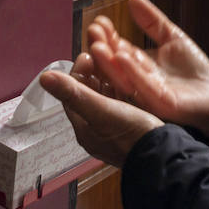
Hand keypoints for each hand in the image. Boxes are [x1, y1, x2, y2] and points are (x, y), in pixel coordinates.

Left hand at [38, 66, 162, 167]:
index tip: (88, 55)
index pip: (72, 94)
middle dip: (93, 73)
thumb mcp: (100, 110)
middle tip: (101, 53)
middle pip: (89, 94)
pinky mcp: (133, 125)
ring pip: (107, 96)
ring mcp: (115, 128)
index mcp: (84, 128)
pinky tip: (130, 77)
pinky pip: (123, 102)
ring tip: (115, 60)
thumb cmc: (132, 135)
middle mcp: (97, 129)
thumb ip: (73, 93)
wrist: (164, 154)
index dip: (78, 72)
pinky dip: (123, 87)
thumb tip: (44, 78)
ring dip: (108, 77)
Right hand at [85, 0, 208, 140]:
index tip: (99, 21)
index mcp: (137, 64)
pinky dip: (133, 72)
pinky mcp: (161, 102)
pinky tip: (123, 57)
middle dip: (102, 47)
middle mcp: (137, 79)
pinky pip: (143, 87)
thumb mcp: (172, 37)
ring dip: (109, 62)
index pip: (116, 48)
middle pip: (114, 64)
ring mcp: (147, 92)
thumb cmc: (193, 69)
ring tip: (98, 46)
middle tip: (93, 30)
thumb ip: (152, 21)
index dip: (107, 35)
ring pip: (123, 77)